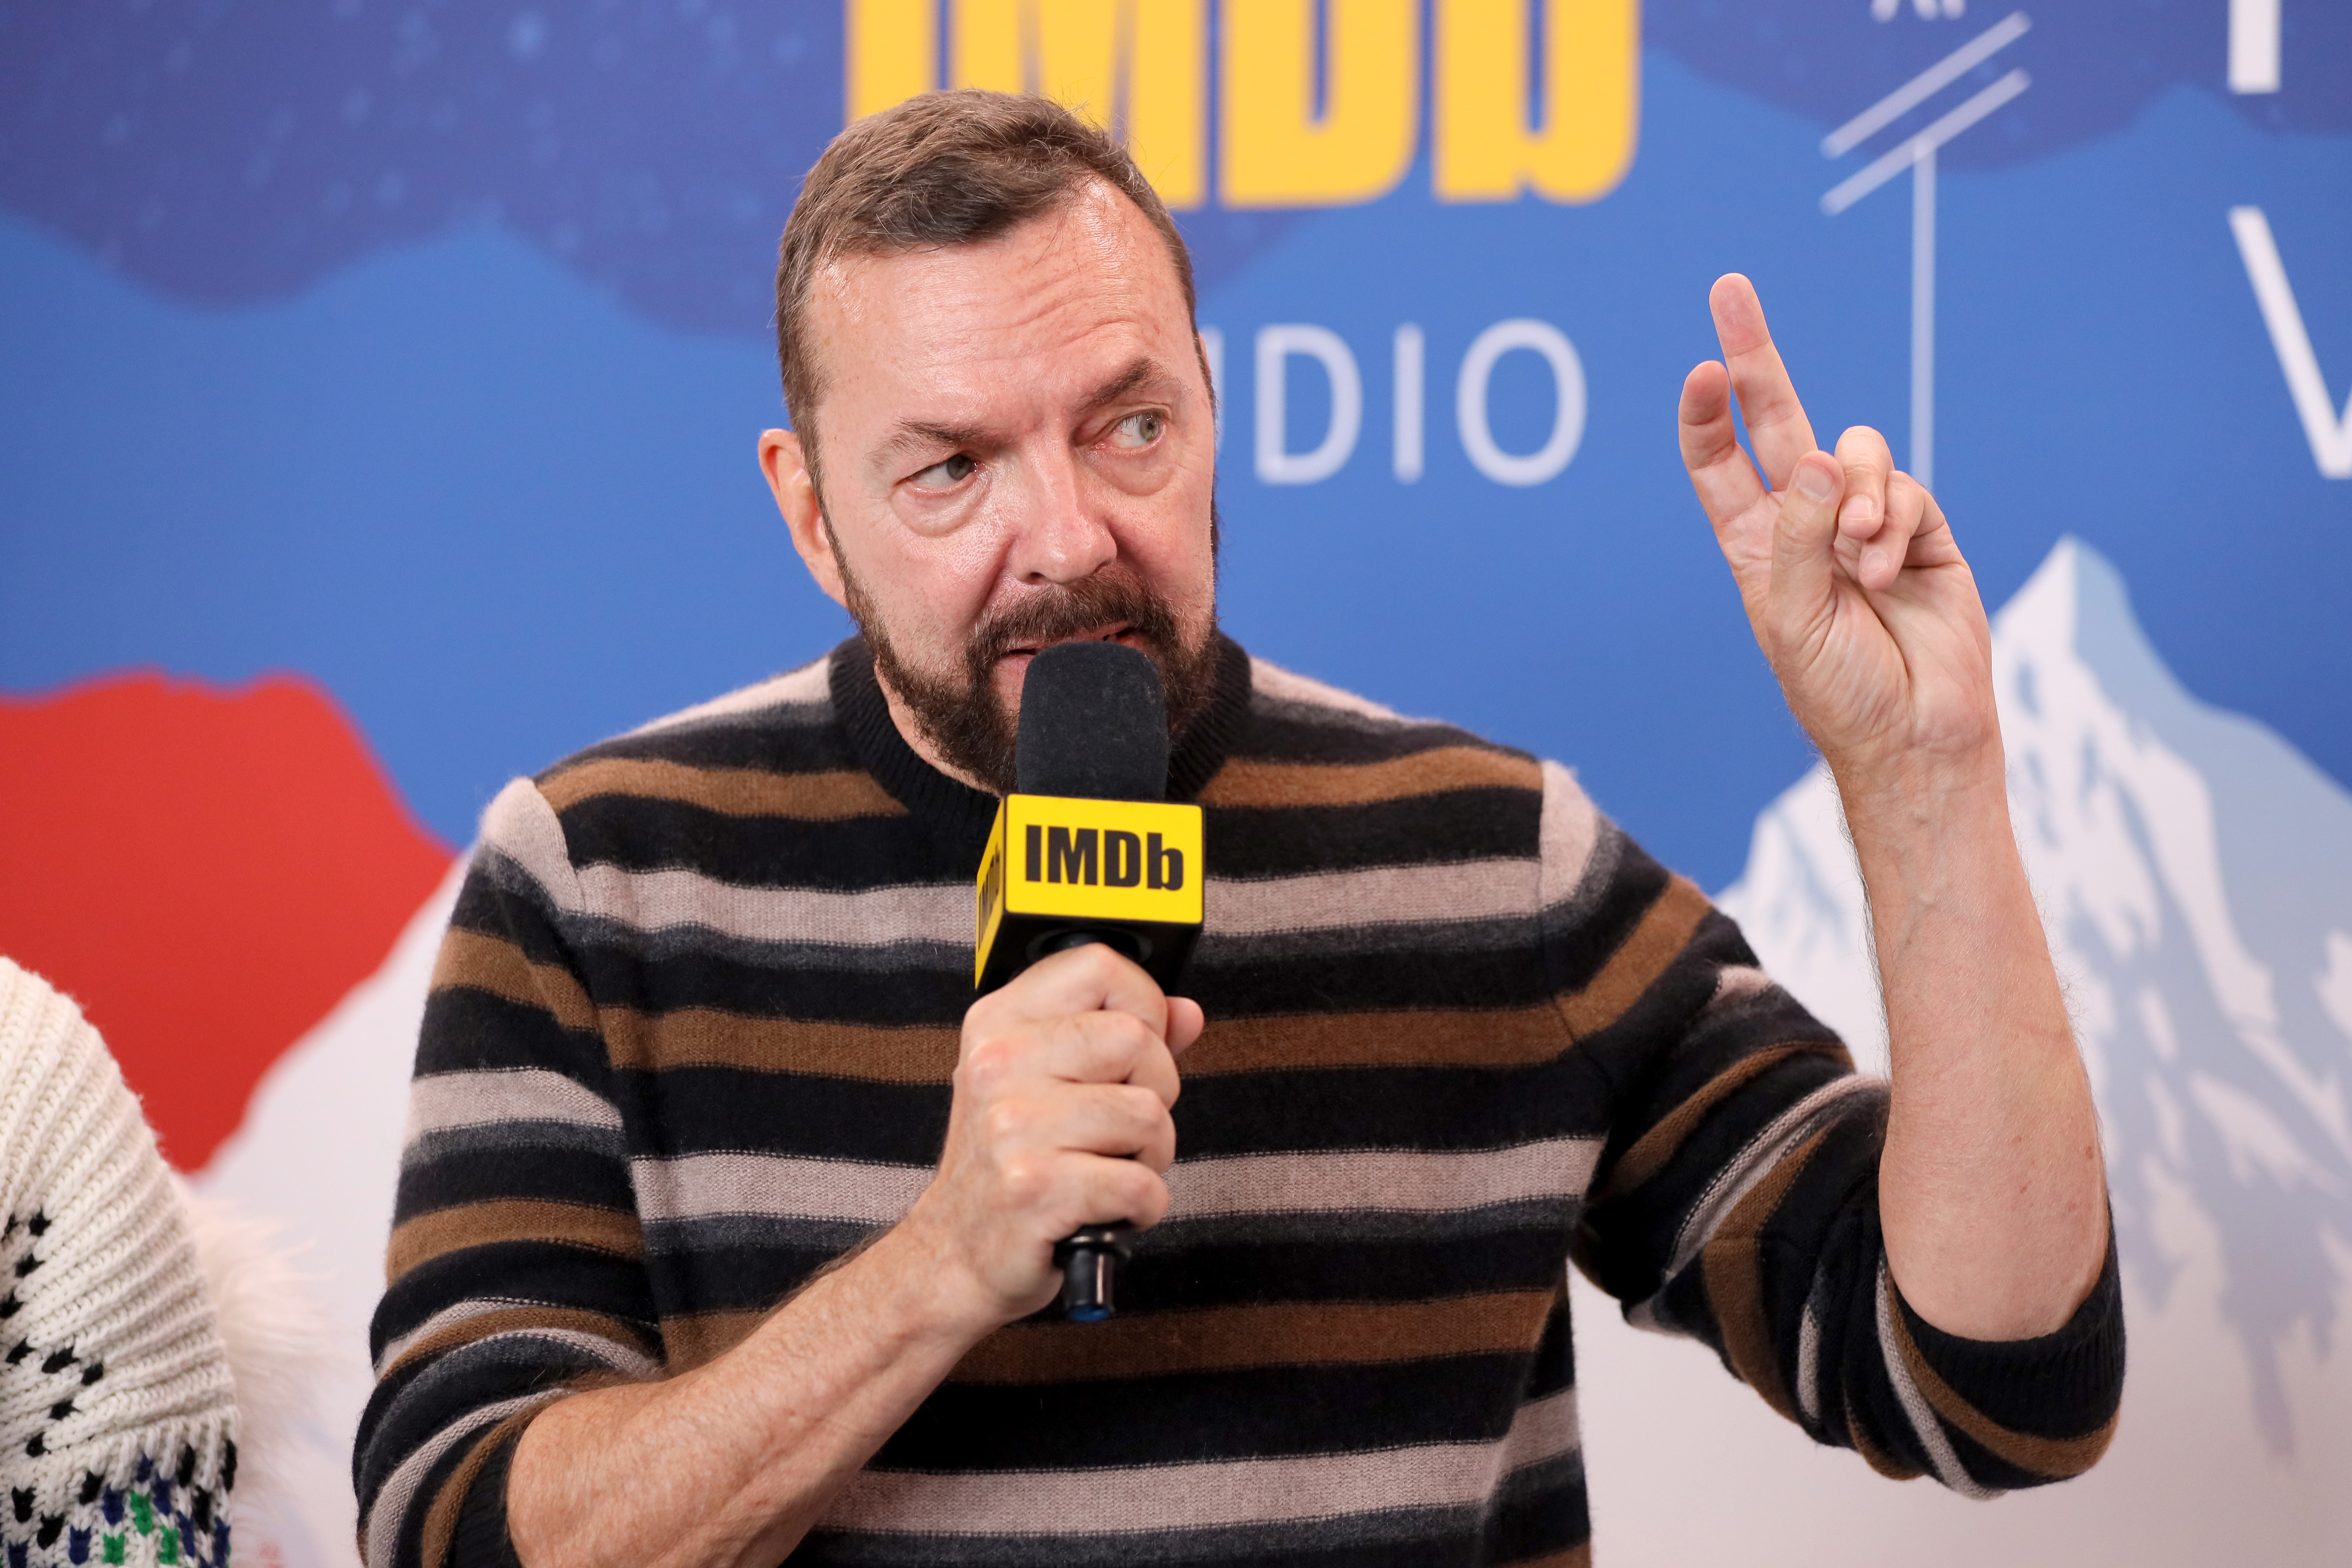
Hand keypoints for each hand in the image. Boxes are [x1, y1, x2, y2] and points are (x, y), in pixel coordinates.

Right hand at [900, 944, 1204, 1326]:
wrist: (951, 1256)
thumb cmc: (1005, 1166)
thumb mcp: (1046, 1083)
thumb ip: (1118, 1039)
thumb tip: (1186, 1012)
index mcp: (999, 1023)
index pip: (1101, 966)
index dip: (1143, 1005)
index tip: (1136, 1049)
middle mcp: (999, 1064)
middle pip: (1138, 1039)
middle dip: (1155, 1090)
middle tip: (1118, 1128)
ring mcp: (1013, 1126)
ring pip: (1148, 1114)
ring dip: (1150, 1155)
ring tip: (1106, 1169)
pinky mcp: (1034, 1189)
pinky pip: (1141, 1184)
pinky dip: (1141, 1208)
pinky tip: (1104, 1210)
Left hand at [1678, 275, 1997, 791]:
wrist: (1913, 730)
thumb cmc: (1838, 687)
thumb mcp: (1791, 615)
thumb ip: (1798, 535)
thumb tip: (1821, 457)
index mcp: (1756, 543)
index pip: (1721, 462)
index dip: (1710, 415)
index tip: (1702, 372)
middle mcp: (1806, 520)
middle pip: (1777, 418)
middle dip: (1754, 352)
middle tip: (1729, 286)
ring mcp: (1865, 519)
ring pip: (1854, 451)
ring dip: (1856, 496)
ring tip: (1857, 559)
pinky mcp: (1920, 529)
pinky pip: (1901, 491)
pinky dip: (1891, 526)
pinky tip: (1885, 575)